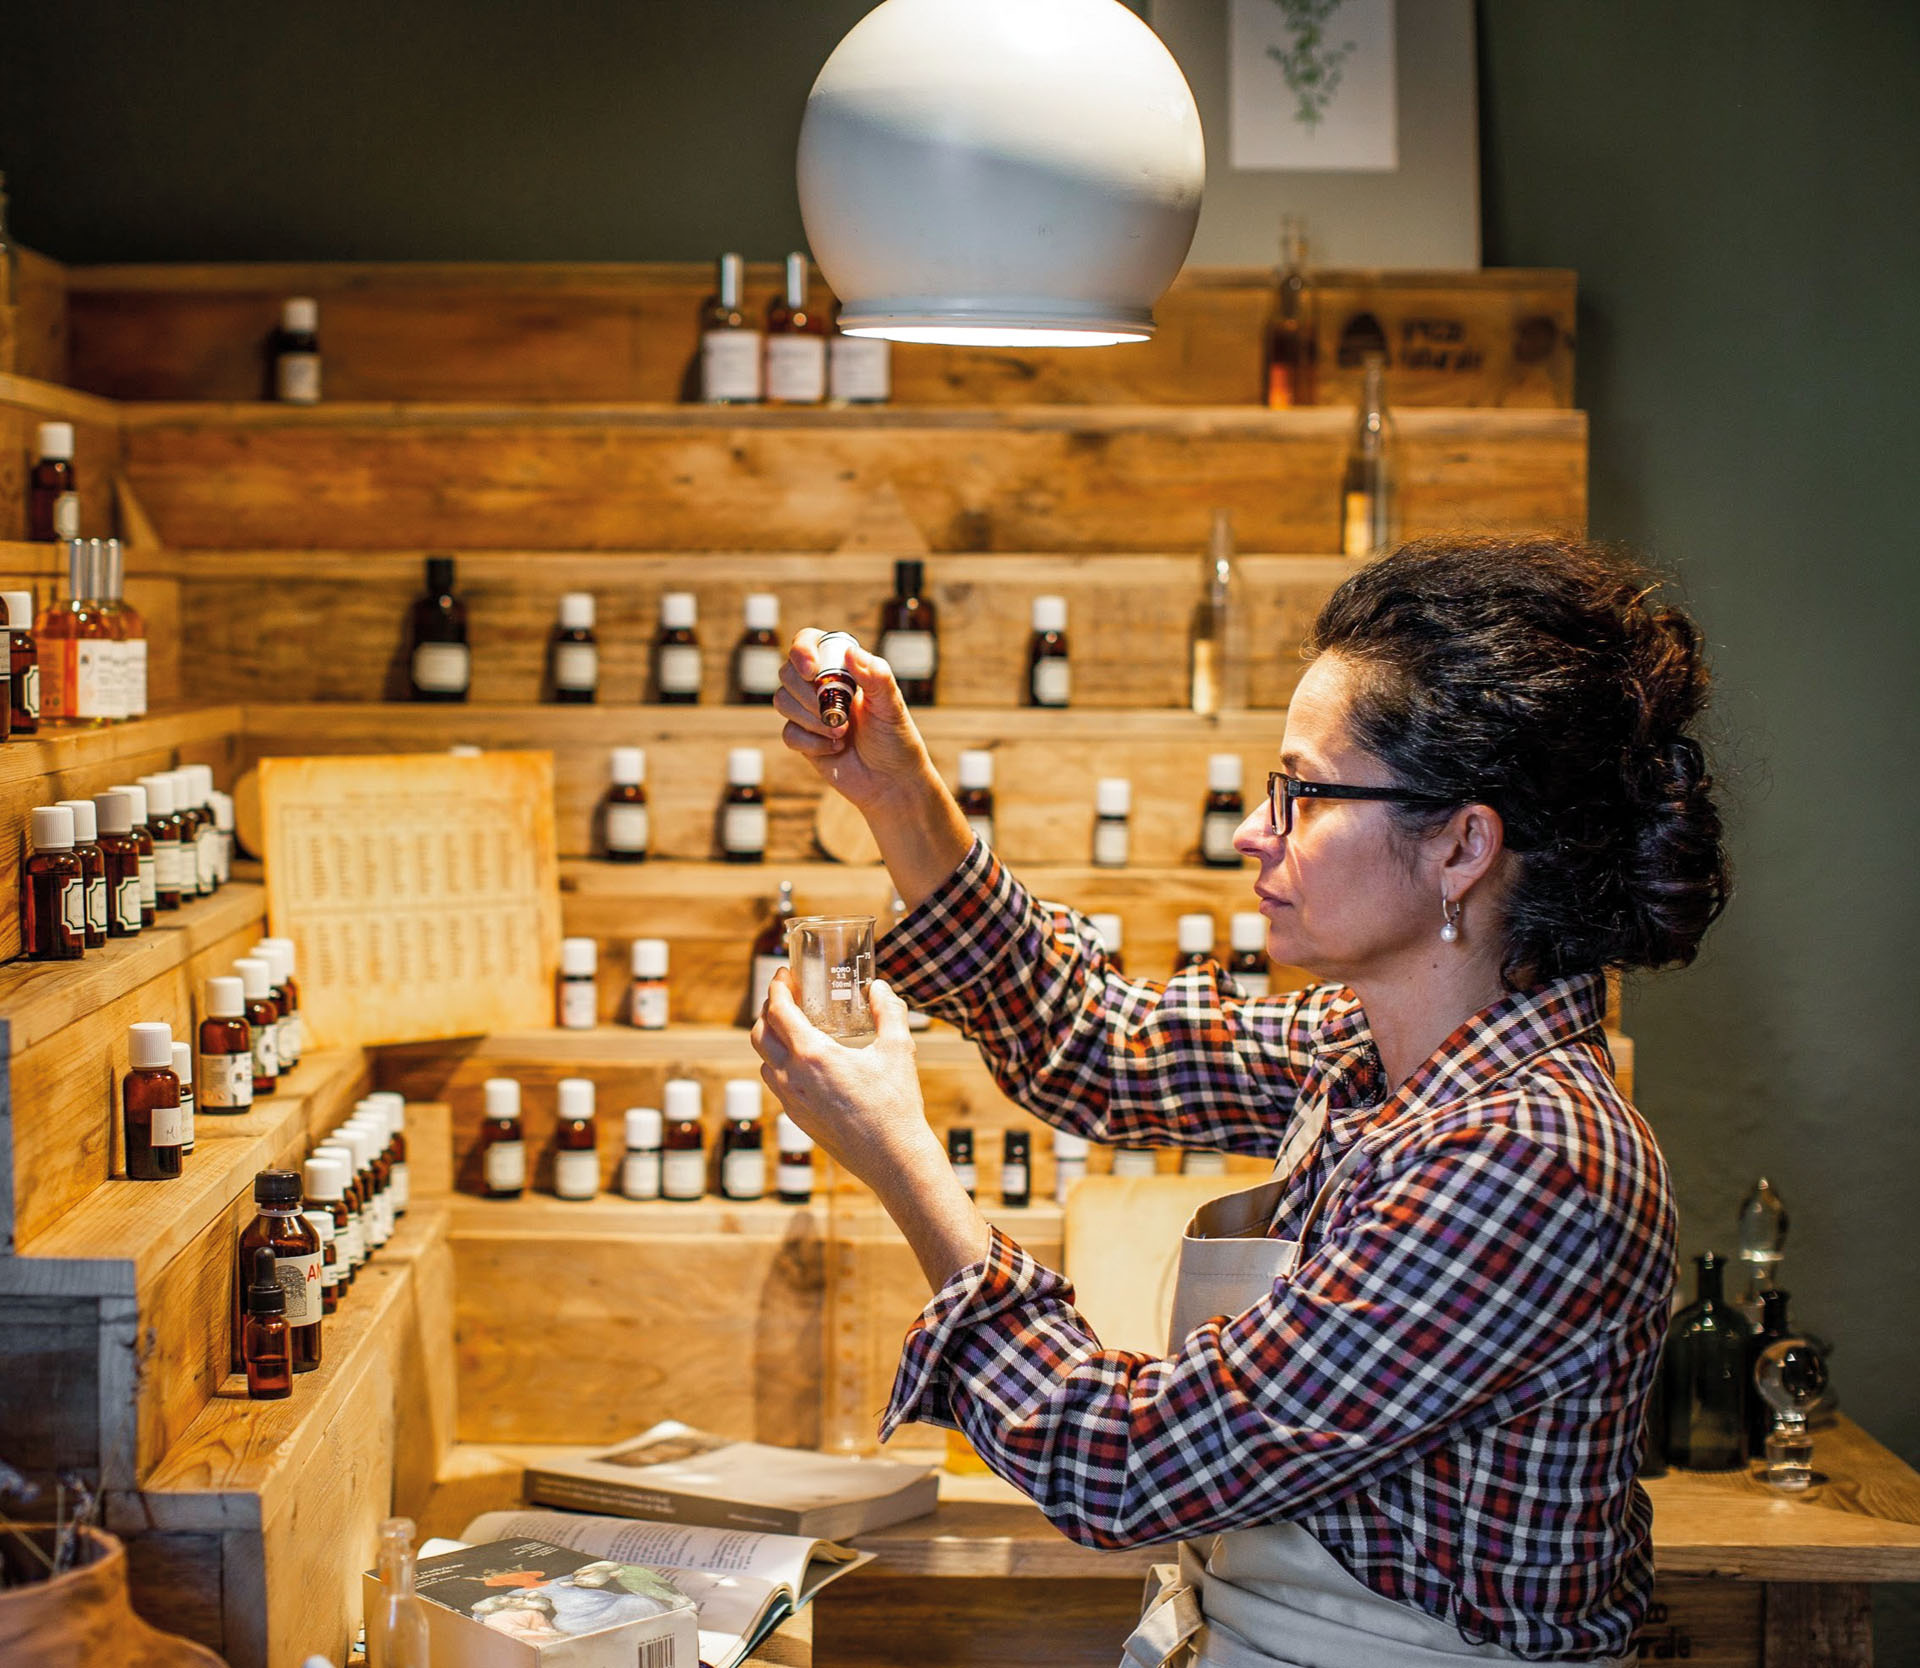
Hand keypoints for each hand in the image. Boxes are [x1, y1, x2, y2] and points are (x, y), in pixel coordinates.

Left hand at [750, 970, 943, 1194]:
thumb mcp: (898, 1049)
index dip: (777, 987)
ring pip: (764, 1060)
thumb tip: (880, 988)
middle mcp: (793, 1078)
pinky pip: (776, 1083)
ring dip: (771, 1038)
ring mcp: (791, 1101)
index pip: (778, 1012)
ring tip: (795, 1027)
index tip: (784, 974)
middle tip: (788, 997)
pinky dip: (780, 1064)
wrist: (893, 1159)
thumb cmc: (896, 1105)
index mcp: (813, 1056)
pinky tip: (804, 1062)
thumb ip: (889, 1012)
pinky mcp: (797, 1119)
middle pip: (759, 1034)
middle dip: (768, 1010)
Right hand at [774, 631, 936, 816]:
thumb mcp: (892, 706)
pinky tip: (835, 748)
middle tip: (841, 714)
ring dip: (810, 719)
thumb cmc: (896, 739)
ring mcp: (809, 712)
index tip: (813, 671)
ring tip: (842, 733)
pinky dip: (811, 742)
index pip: (810, 642)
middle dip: (808, 694)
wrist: (891, 783)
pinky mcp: (803, 739)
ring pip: (782, 700)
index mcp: (843, 668)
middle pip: (788, 672)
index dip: (802, 650)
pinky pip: (788, 733)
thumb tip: (852, 652)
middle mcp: (821, 686)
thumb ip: (877, 676)